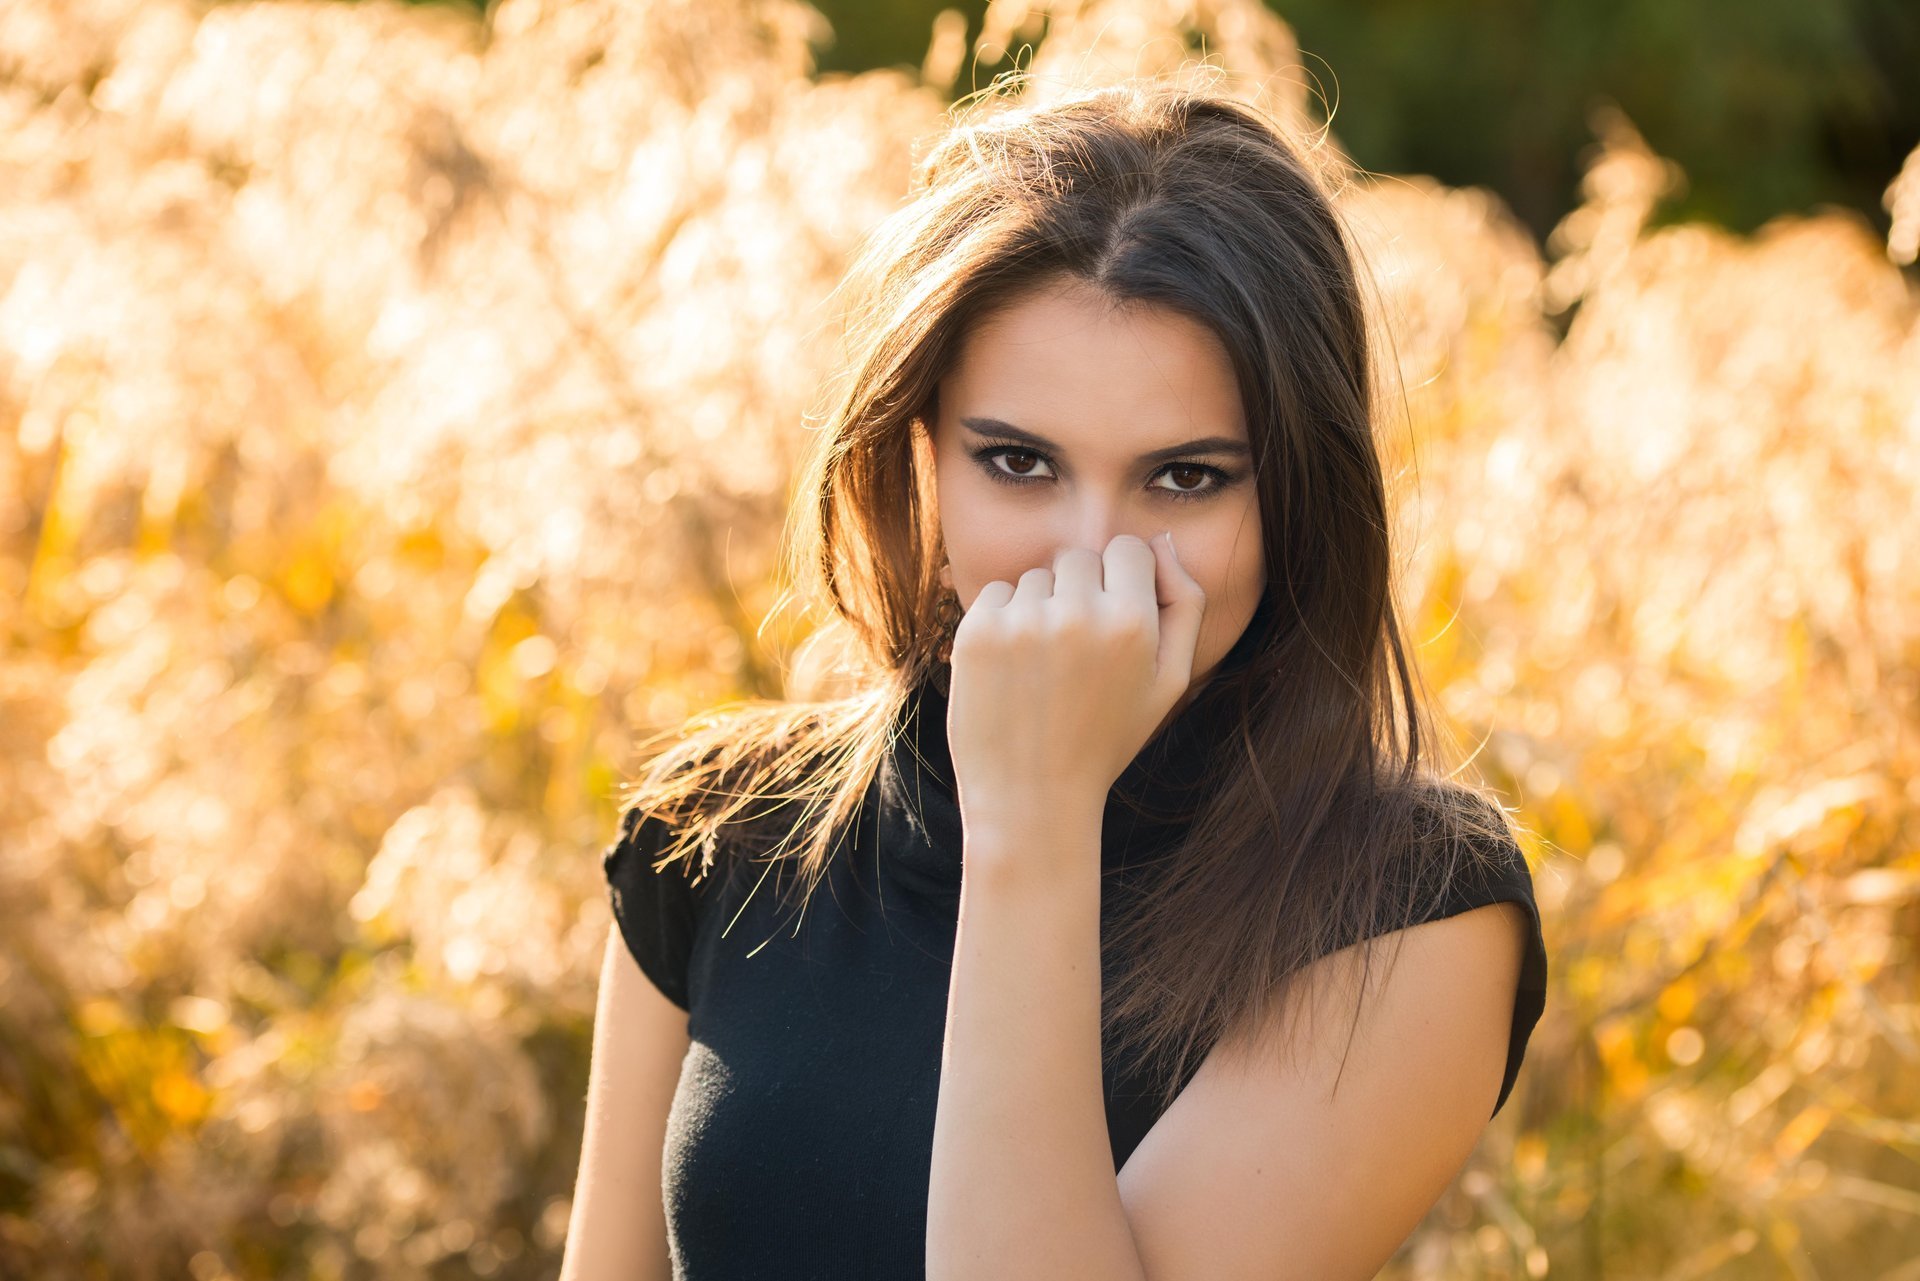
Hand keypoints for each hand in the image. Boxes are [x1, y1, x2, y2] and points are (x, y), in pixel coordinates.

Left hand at [945, 531, 1206, 831]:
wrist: (1031, 796)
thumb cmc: (1107, 739)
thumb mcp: (1168, 682)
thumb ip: (1183, 604)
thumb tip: (1162, 540)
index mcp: (1132, 623)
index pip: (1129, 548)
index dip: (1123, 580)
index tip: (1113, 618)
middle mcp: (1077, 614)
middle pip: (1079, 557)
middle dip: (1080, 592)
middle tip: (1076, 652)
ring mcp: (1022, 621)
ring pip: (1036, 577)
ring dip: (1040, 608)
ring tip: (1044, 669)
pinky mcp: (977, 632)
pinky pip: (997, 593)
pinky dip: (1004, 620)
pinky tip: (1014, 669)